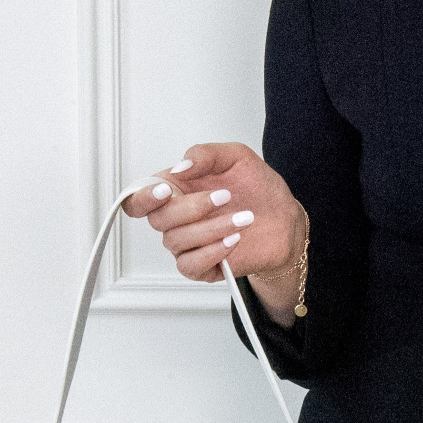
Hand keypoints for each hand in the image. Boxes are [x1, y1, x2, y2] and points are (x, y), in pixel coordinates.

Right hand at [122, 142, 303, 285]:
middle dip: (192, 207)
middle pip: (158, 219)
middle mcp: (177, 219)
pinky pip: (190, 265)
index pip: (138, 199)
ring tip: (242, 218)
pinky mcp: (203, 267)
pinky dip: (211, 251)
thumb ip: (205, 155)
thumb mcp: (235, 157)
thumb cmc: (258, 189)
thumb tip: (180, 166)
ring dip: (211, 228)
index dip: (143, 196)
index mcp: (176, 191)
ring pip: (177, 241)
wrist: (285, 219)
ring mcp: (188, 244)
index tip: (166, 190)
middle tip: (225, 196)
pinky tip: (233, 240)